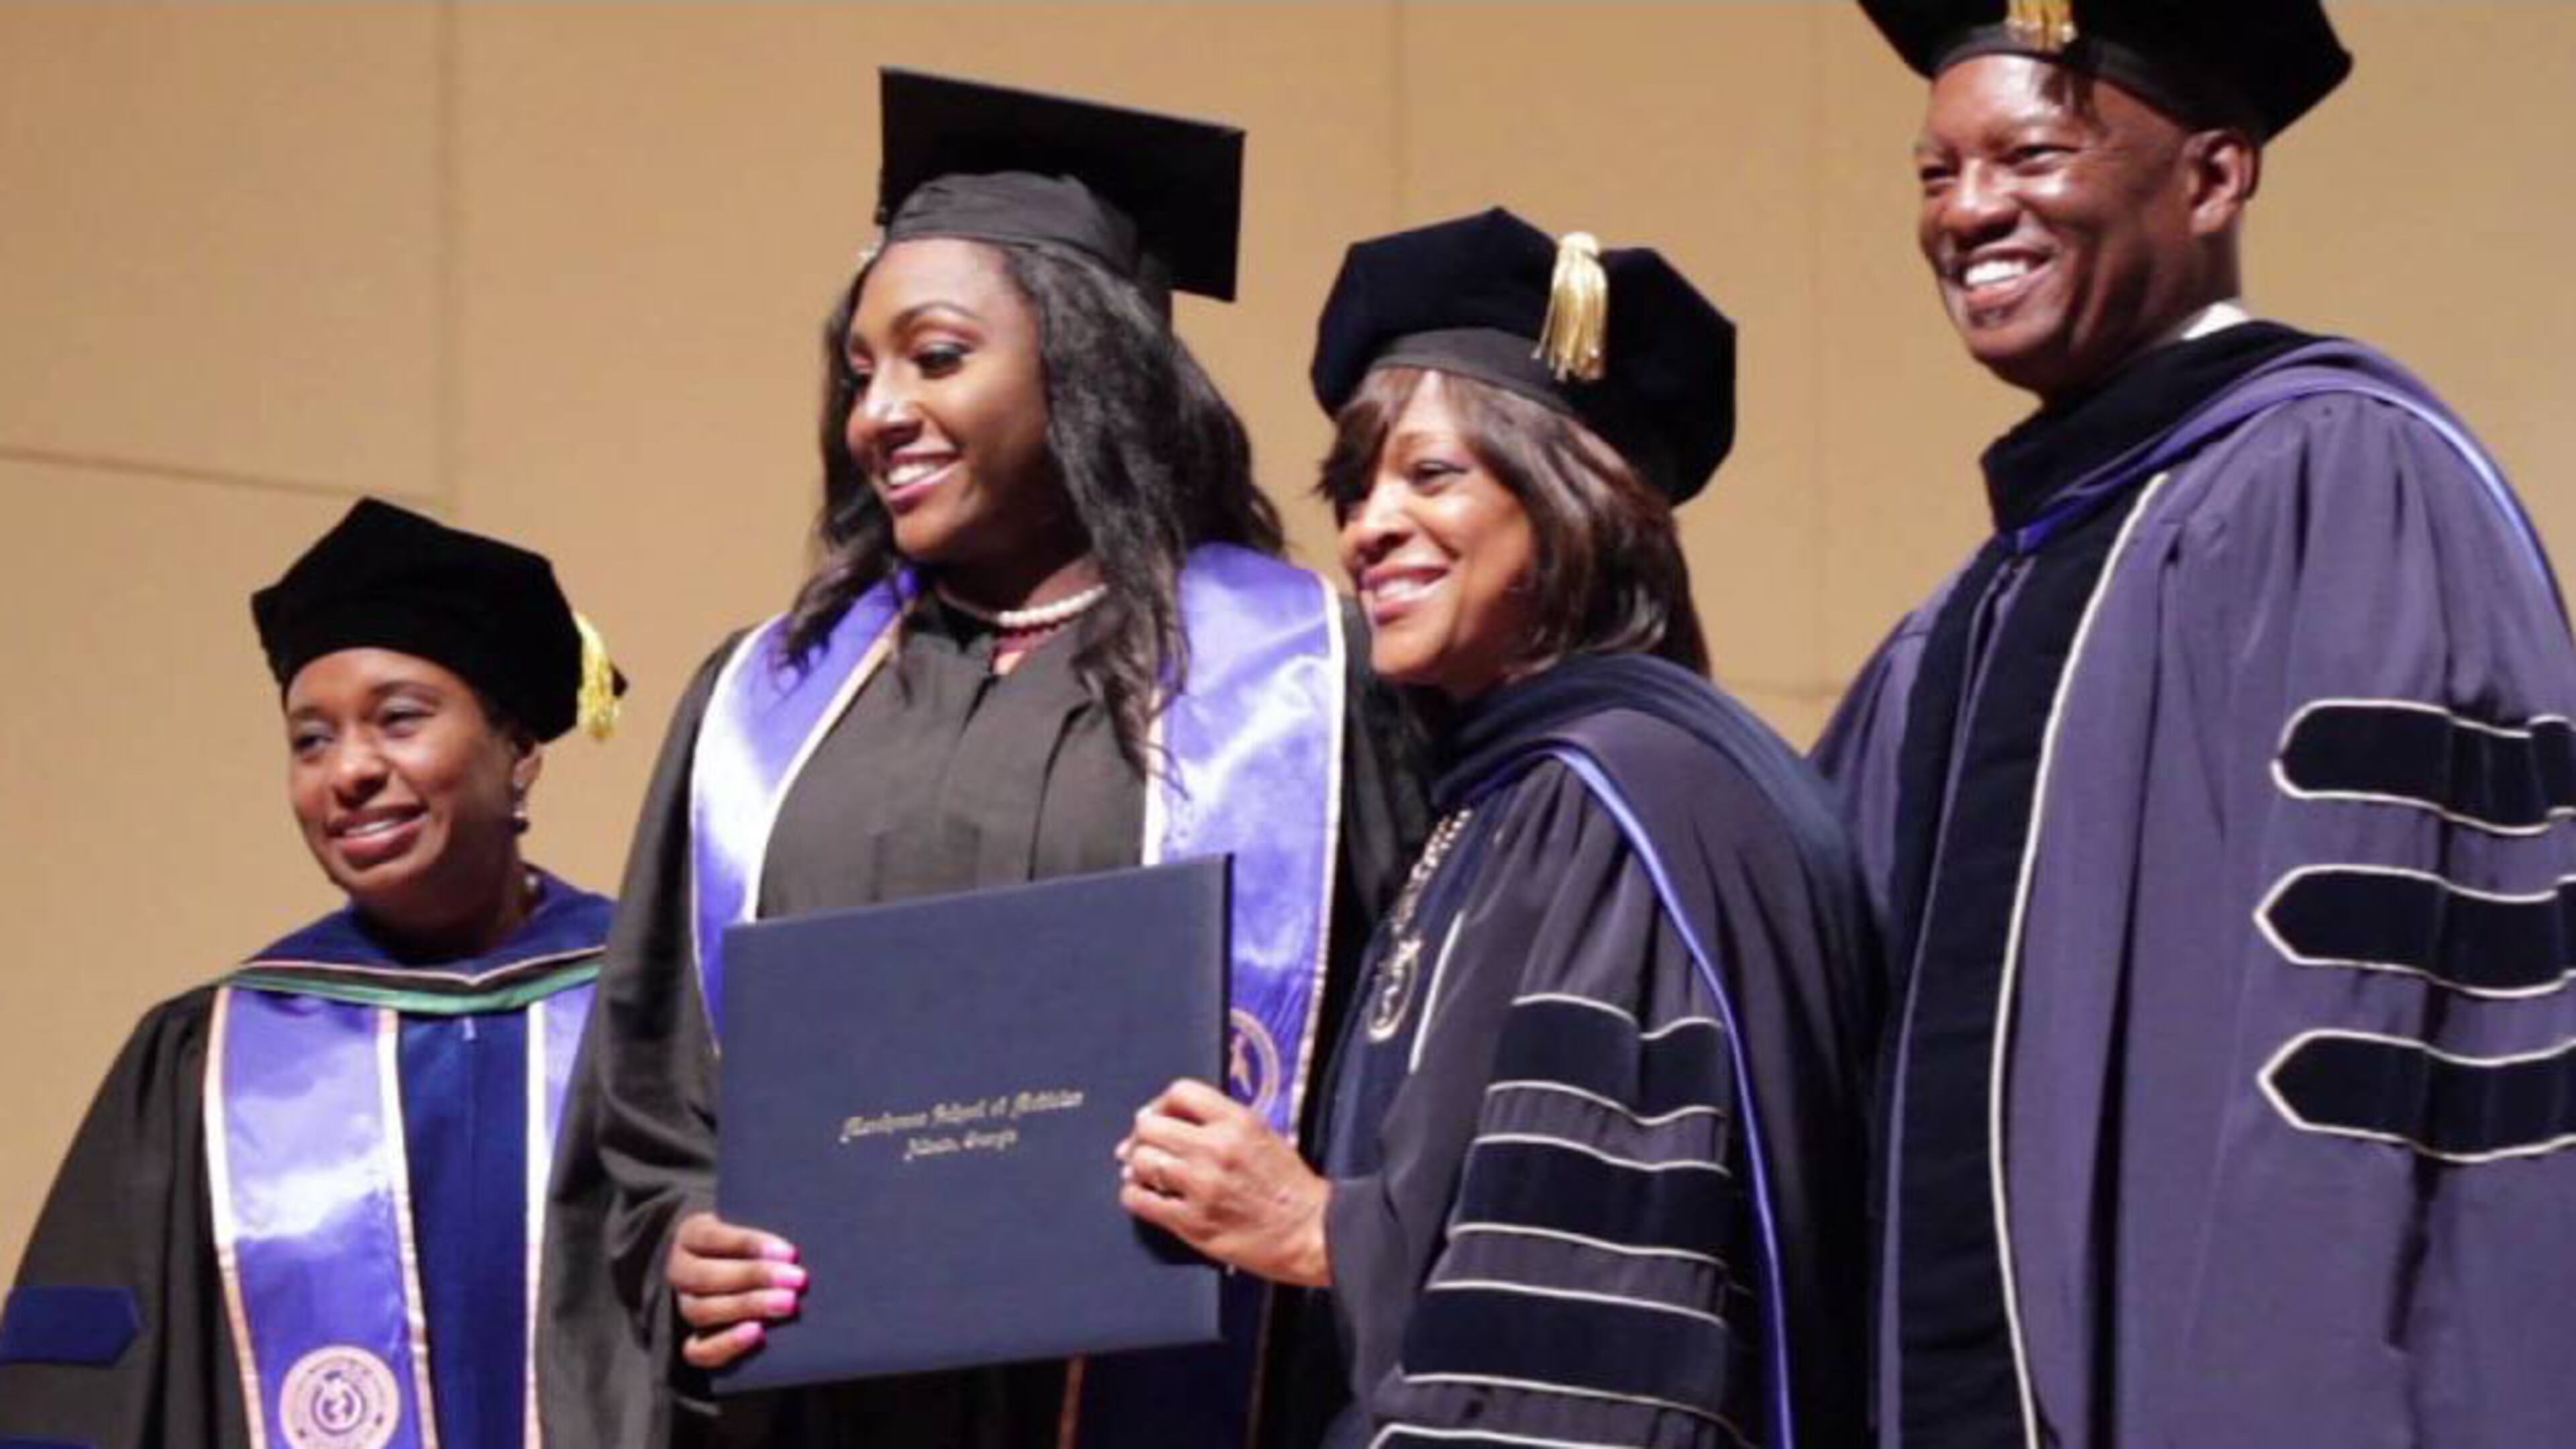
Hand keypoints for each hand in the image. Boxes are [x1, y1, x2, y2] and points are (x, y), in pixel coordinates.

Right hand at [667, 1211, 804, 1369]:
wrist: (729, 1270)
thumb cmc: (752, 1244)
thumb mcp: (753, 1222)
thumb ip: (767, 1234)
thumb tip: (804, 1242)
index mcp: (691, 1235)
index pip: (712, 1237)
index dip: (749, 1244)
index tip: (789, 1251)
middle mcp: (680, 1272)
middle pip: (708, 1277)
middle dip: (756, 1277)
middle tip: (798, 1279)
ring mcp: (683, 1308)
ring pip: (702, 1311)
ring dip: (748, 1308)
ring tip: (788, 1304)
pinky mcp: (691, 1340)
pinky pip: (697, 1351)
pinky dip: (725, 1344)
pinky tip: (757, 1334)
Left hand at [1115, 1079, 1331, 1286]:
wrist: (1309, 1232)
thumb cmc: (1289, 1186)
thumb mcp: (1263, 1134)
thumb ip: (1221, 1122)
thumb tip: (1167, 1120)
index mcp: (1238, 1122)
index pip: (1181, 1092)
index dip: (1161, 1103)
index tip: (1159, 1117)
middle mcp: (1216, 1149)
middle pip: (1150, 1126)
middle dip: (1142, 1135)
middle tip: (1142, 1147)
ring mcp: (1202, 1186)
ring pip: (1142, 1161)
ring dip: (1137, 1165)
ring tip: (1143, 1172)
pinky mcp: (1192, 1222)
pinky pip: (1141, 1200)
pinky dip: (1134, 1195)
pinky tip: (1142, 1195)